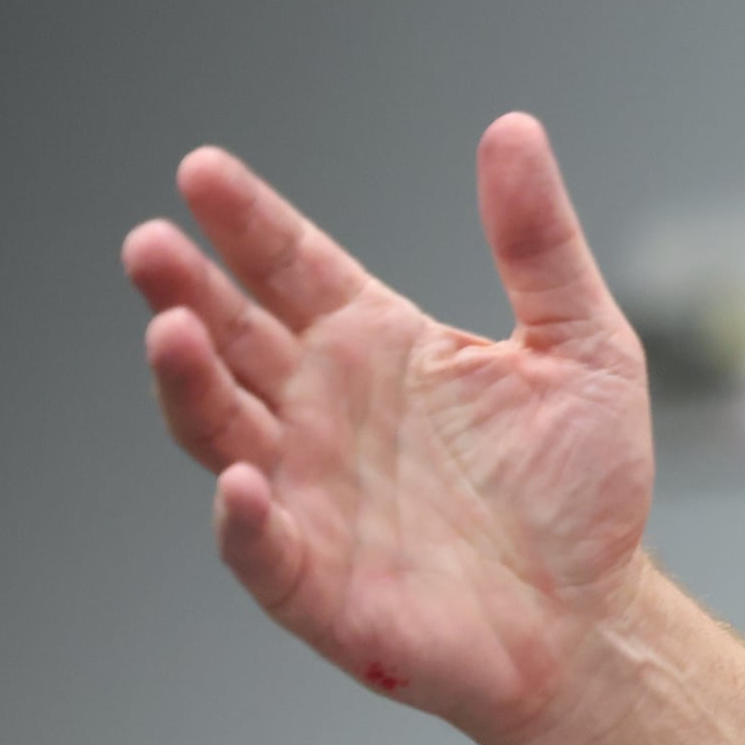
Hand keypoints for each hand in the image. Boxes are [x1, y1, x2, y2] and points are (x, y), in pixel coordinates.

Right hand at [123, 112, 657, 744]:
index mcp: (380, 346)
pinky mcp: (316, 582)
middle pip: (234, 337)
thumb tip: (512, 128)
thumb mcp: (583, 344)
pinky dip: (242, 515)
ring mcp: (309, 494)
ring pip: (223, 428)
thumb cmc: (581, 487)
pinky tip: (243, 478)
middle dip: (186, 290)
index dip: (247, 222)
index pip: (292, 268)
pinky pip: (260, 545)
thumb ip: (539, 242)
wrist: (594, 616)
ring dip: (189, 384)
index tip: (201, 170)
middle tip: (151, 243)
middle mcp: (325, 412)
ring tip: (169, 329)